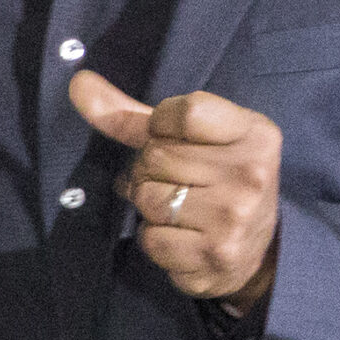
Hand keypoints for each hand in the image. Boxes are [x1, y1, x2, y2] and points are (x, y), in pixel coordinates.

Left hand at [69, 71, 281, 308]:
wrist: (261, 252)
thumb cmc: (221, 180)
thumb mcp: (196, 140)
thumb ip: (135, 114)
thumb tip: (78, 83)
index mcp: (255, 134)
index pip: (187, 111)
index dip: (162, 124)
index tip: (171, 136)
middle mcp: (250, 173)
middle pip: (158, 155)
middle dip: (148, 168)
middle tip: (168, 179)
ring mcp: (233, 217)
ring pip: (147, 198)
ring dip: (147, 203)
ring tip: (173, 207)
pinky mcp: (214, 255)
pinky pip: (151, 239)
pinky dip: (154, 238)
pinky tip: (179, 235)